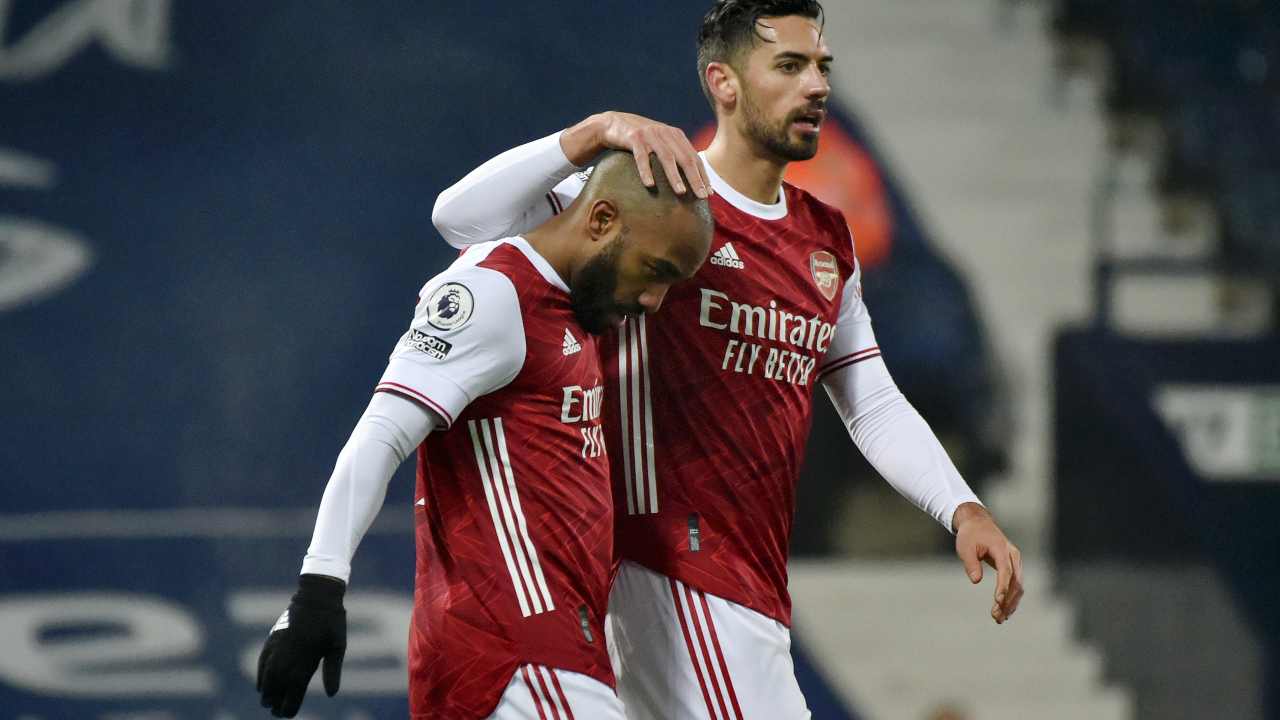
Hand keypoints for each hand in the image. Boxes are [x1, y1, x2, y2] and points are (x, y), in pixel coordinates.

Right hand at [257, 574, 346, 716]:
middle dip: (276, 702)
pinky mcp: (272, 639)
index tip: (287, 715)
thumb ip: (333, 671)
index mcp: (307, 660)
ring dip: (266, 692)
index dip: (289, 706)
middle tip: (276, 713)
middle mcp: (289, 656)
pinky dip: (260, 675)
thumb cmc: (332, 622)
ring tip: (267, 703)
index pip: (294, 691)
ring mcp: (278, 647)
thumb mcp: (338, 646)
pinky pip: (262, 661)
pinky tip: (260, 685)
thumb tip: (331, 694)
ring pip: (267, 676)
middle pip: (277, 687)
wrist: (316, 595)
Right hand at [562, 111, 711, 197]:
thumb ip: (673, 155)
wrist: (612, 124)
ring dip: (675, 176)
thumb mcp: (659, 144)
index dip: (703, 175)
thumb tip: (689, 180)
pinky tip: (650, 185)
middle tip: (701, 196)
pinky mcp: (633, 137)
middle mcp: (666, 133)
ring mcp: (650, 134)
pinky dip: (646, 171)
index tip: (709, 194)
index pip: (694, 157)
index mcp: (676, 135)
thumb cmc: (639, 140)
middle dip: (695, 178)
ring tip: (681, 192)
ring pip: (666, 157)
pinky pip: (641, 156)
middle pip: (685, 158)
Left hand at [952, 503, 1023, 623]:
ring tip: (999, 619)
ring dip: (1010, 603)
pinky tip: (1004, 611)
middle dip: (1007, 601)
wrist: (977, 523)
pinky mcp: (1013, 566)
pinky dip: (1011, 598)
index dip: (1002, 587)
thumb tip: (976, 580)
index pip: (1005, 571)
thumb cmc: (970, 535)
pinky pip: (1015, 585)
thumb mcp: (965, 547)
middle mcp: (1013, 555)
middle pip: (1016, 582)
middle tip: (996, 617)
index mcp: (1002, 549)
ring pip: (1018, 586)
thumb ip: (971, 563)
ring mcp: (1015, 561)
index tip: (997, 601)